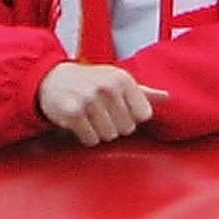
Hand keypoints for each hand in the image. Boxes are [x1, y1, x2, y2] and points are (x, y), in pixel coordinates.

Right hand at [36, 61, 165, 145]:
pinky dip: (86, 136)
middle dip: (114, 124)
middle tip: (101, 112)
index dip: (131, 117)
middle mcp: (108, 87)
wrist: (51, 79)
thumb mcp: (117, 80)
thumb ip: (143, 92)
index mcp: (123, 79)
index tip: (119, 108)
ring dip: (99, 131)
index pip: (144, 116)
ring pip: (110, 136)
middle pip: (127, 129)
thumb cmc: (89, 81)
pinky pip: (91, 140)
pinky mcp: (73, 113)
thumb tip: (168, 97)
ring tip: (90, 116)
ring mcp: (89, 99)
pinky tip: (79, 122)